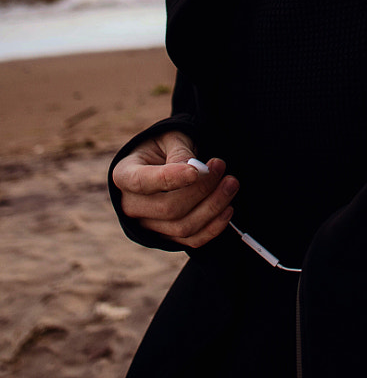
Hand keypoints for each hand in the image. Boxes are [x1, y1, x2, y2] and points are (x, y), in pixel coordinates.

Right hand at [112, 130, 238, 248]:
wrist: (162, 162)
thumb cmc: (164, 147)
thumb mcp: (169, 138)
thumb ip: (179, 151)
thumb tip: (194, 168)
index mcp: (124, 175)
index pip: (143, 182)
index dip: (171, 178)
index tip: (197, 170)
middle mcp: (131, 205)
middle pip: (168, 208)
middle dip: (201, 189)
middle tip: (221, 167)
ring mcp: (148, 225)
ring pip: (182, 226)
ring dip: (212, 207)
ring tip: (231, 184)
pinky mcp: (166, 237)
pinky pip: (191, 240)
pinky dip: (213, 227)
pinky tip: (228, 208)